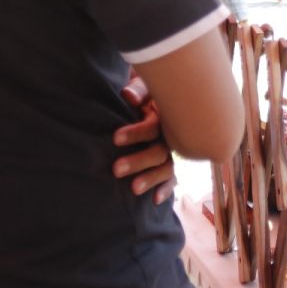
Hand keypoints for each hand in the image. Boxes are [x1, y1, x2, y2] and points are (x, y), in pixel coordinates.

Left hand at [113, 75, 176, 203]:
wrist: (161, 96)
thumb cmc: (146, 92)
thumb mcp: (143, 87)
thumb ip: (138, 90)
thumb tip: (128, 95)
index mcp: (164, 115)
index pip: (152, 127)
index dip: (135, 133)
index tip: (115, 139)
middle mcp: (170, 135)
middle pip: (159, 151)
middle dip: (138, 161)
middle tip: (116, 169)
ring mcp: (171, 151)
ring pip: (166, 167)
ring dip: (151, 178)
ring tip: (133, 189)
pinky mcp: (168, 163)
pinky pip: (171, 178)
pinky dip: (165, 189)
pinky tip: (155, 200)